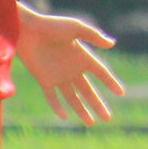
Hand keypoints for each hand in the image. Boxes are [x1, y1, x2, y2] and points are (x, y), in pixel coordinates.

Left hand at [16, 9, 122, 124]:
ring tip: (91, 123)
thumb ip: (94, 36)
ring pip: (73, 98)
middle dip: (98, 105)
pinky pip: (52, 97)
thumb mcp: (76, 28)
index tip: (121, 93)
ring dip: (81, 110)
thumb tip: (112, 44)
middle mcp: (73, 69)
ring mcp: (58, 76)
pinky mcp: (44, 80)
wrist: (26, 29)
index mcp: (83, 57)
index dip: (111, 83)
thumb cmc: (51, 25)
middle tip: (108, 118)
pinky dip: (58, 107)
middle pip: (89, 91)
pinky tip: (65, 116)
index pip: (101, 73)